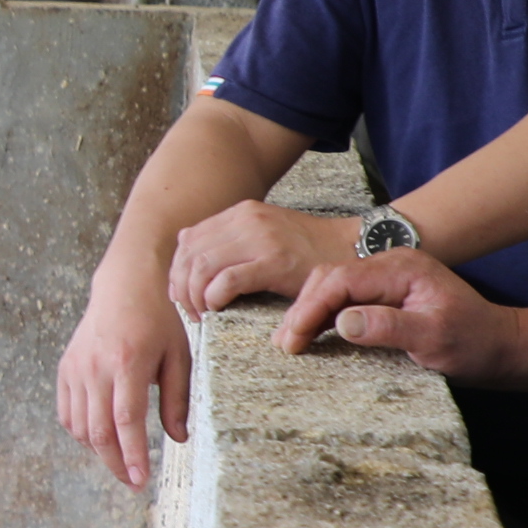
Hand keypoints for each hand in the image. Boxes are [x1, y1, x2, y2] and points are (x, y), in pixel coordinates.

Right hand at [55, 271, 191, 492]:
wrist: (123, 286)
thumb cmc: (157, 320)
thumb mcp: (178, 356)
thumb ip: (176, 399)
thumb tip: (178, 439)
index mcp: (128, 361)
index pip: (126, 420)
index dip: (132, 454)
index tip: (140, 480)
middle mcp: (96, 366)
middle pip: (99, 430)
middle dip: (115, 463)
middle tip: (133, 483)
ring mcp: (76, 368)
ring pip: (80, 426)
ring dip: (99, 451)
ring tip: (120, 459)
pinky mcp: (66, 369)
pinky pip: (67, 413)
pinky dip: (81, 432)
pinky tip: (100, 438)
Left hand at [164, 200, 357, 316]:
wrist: (350, 247)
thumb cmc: (307, 249)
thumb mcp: (264, 231)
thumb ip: (229, 237)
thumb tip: (185, 244)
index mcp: (240, 213)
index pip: (188, 240)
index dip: (177, 270)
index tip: (182, 294)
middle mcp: (246, 220)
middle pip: (190, 255)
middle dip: (181, 287)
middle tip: (190, 311)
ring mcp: (260, 239)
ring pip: (201, 268)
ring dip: (195, 296)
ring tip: (203, 314)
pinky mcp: (274, 261)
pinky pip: (226, 280)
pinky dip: (213, 297)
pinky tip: (218, 308)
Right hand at [279, 248, 516, 378]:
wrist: (502, 347)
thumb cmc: (474, 343)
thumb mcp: (435, 338)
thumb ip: (390, 327)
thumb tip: (342, 321)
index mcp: (402, 269)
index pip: (341, 279)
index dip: (311, 307)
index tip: (293, 339)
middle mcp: (391, 266)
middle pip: (330, 278)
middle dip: (302, 309)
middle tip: (284, 344)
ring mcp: (388, 278)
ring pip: (333, 286)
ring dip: (309, 311)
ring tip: (289, 342)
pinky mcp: (386, 294)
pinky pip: (345, 297)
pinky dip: (323, 315)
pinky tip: (311, 333)